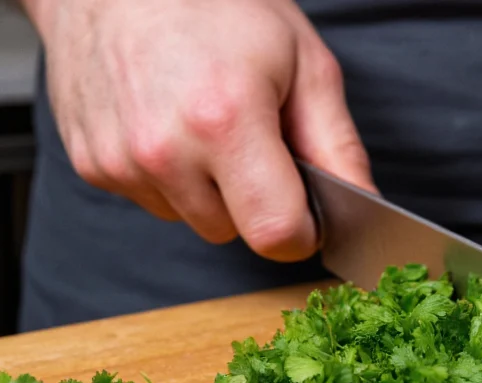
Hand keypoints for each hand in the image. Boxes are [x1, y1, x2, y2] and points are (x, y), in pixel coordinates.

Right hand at [35, 0, 373, 260]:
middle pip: (234, 232)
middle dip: (254, 202)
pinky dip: (169, 176)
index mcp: (225, 121)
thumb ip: (338, 145)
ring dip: (208, 190)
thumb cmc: (217, 5)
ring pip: (192, 219)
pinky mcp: (90, 163)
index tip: (307, 212)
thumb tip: (365, 204)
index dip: (302, 230)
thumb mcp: (304, 63)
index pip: (276, 234)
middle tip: (252, 138)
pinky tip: (169, 123)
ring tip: (205, 122)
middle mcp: (163, 149)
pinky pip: (152, 199)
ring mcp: (119, 159)